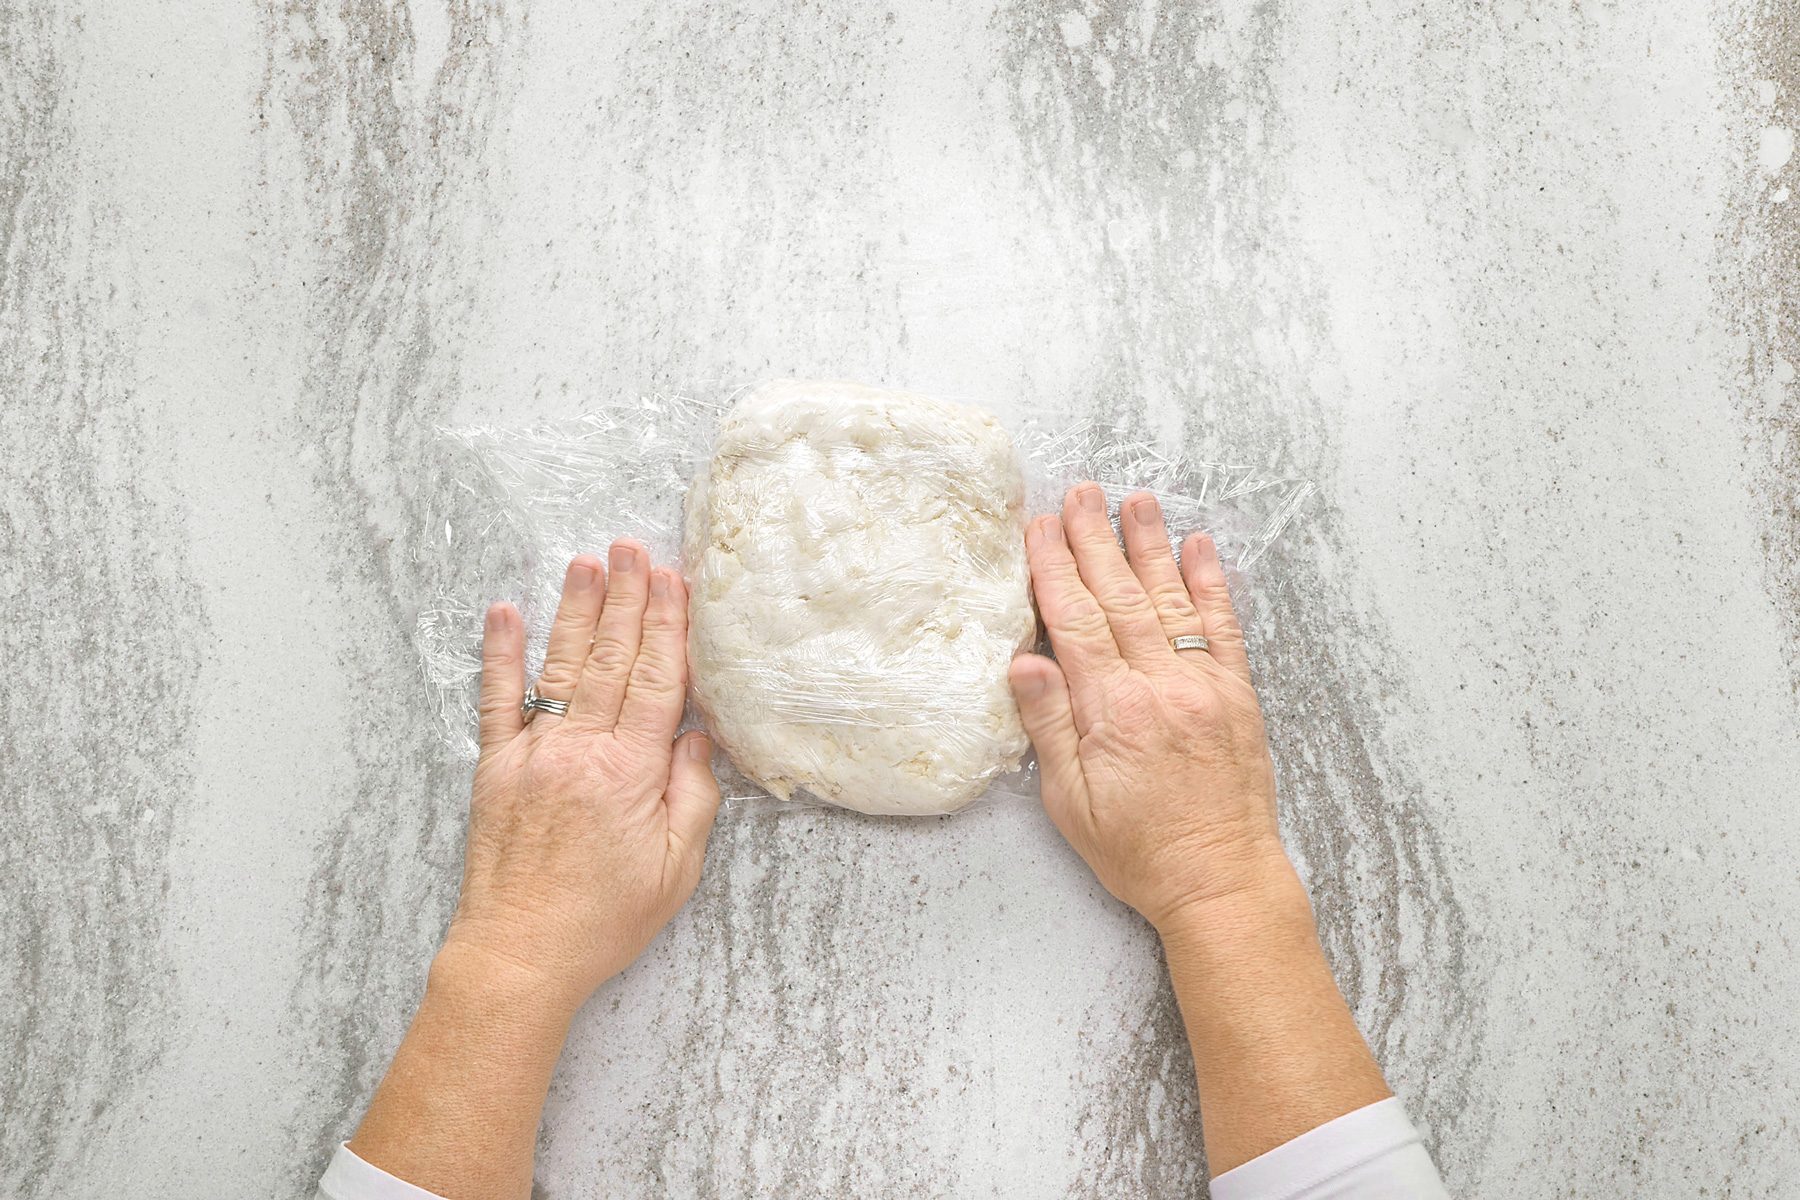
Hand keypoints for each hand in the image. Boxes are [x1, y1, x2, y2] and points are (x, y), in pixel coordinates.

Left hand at [446, 542, 721, 1013]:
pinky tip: (505, 613)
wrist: (519, 956)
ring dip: (576, 611)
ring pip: (561, 666)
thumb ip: (692, 798)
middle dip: (626, 599)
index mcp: (630, 773)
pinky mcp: (494, 769)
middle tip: (632, 547)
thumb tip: (699, 739)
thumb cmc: (602, 920)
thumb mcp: (675, 869)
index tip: (674, 581)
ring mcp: (532, 754)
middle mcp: (580, 751)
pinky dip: (500, 654)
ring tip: (586, 563)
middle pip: (612, 659)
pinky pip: (497, 699)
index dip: (668, 627)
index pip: (658, 682)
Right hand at [1008, 484, 1289, 931]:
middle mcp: (1161, 687)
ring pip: (1171, 599)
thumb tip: (1025, 661)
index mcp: (1113, 711)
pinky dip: (1210, 582)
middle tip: (1080, 492)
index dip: (1055, 569)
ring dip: (1150, 545)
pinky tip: (1198, 547)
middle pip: (1120, 597)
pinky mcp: (1237, 695)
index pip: (1076, 622)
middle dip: (1095, 539)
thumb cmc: (1139, 851)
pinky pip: (1220, 627)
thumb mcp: (1071, 804)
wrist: (1221, 879)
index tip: (1040, 527)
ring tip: (1135, 500)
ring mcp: (1204, 685)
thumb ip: (1050, 726)